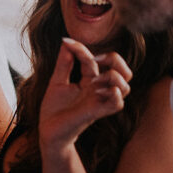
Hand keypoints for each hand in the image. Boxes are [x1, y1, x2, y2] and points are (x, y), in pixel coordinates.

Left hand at [39, 37, 131, 155]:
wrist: (47, 131)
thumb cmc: (54, 109)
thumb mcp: (57, 81)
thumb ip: (63, 64)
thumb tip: (66, 41)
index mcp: (90, 82)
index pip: (97, 60)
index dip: (83, 48)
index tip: (67, 42)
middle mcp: (99, 91)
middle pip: (125, 72)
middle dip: (115, 59)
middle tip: (94, 59)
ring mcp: (100, 102)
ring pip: (125, 86)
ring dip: (113, 76)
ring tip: (94, 79)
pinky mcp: (96, 113)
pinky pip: (117, 103)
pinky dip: (112, 93)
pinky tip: (96, 91)